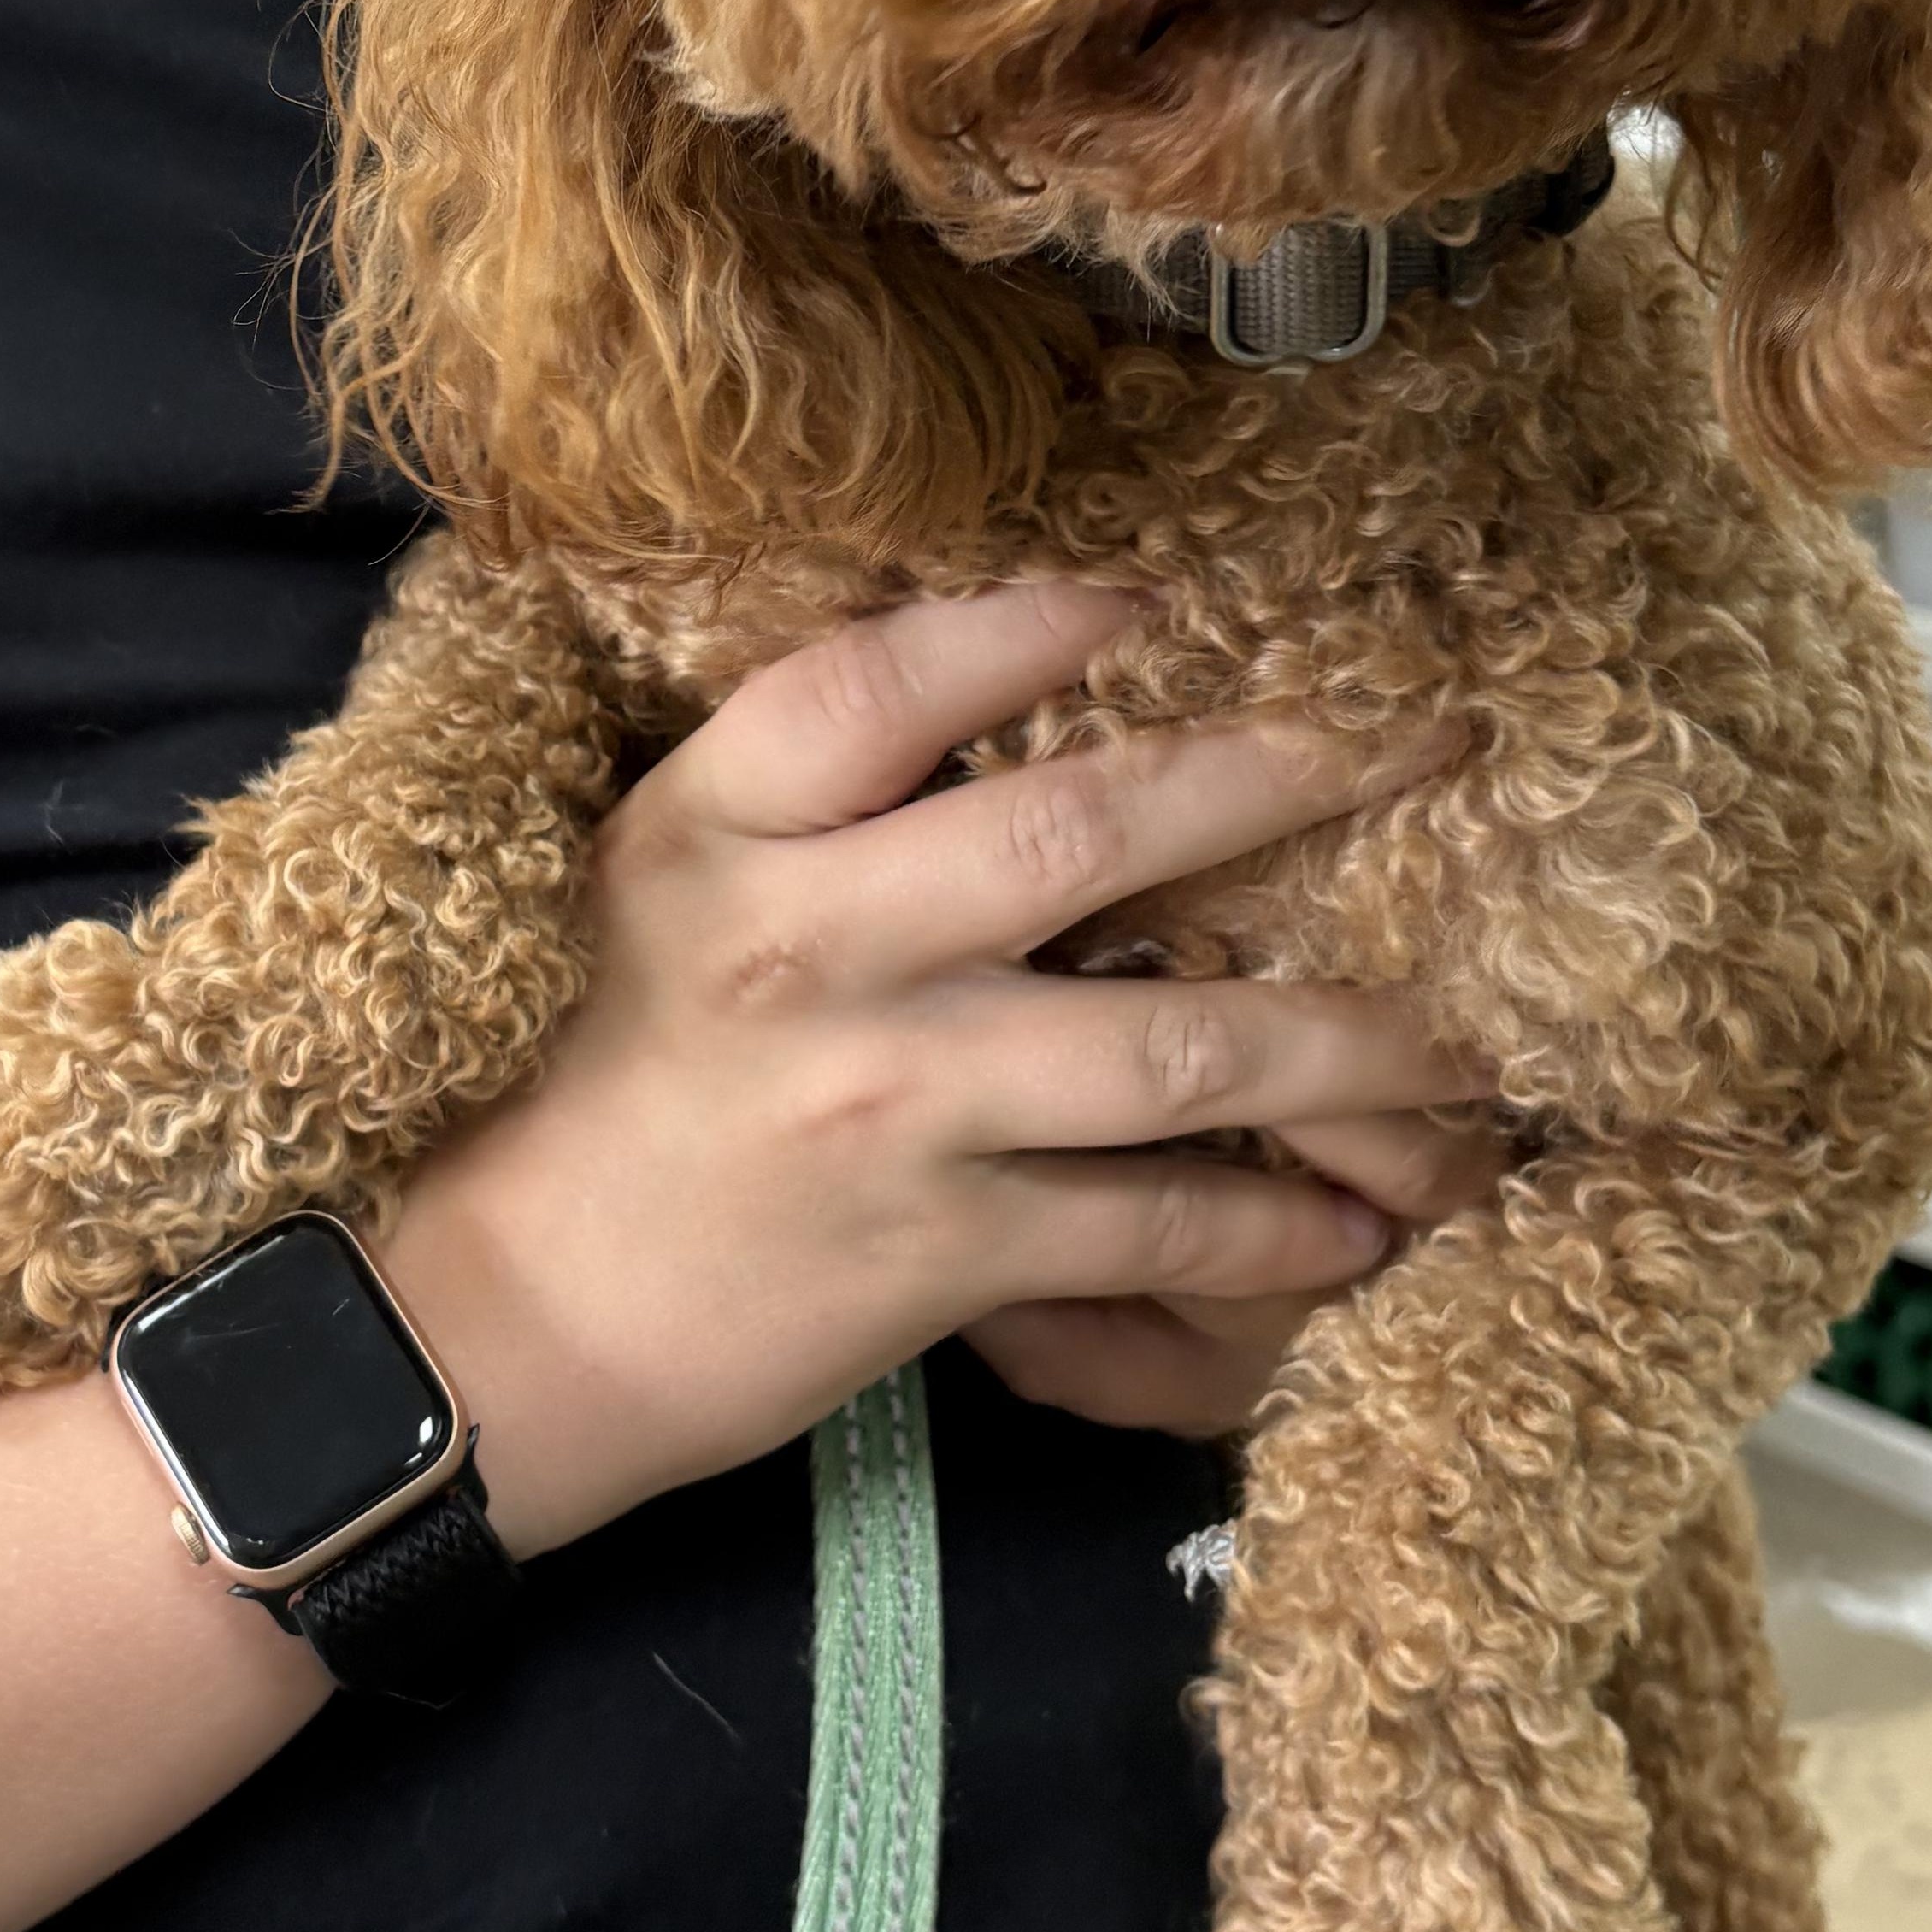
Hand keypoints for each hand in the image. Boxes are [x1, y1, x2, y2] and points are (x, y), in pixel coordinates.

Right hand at [379, 581, 1495, 1552]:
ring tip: (1459, 1037)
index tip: (1163, 598)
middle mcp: (804, 943)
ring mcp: (882, 1100)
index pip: (886, 676)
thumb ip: (795, 809)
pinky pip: (1147, 1227)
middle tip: (1424, 741)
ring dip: (1340, 1041)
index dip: (1036, 624)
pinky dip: (1269, 1232)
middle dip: (1279, 777)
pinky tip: (1354, 1229)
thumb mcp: (641, 893)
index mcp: (713, 829)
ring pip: (1168, 1045)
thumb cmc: (567, 1092)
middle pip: (1081, 830)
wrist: (473, 1333)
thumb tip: (1004, 711)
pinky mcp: (929, 1255)